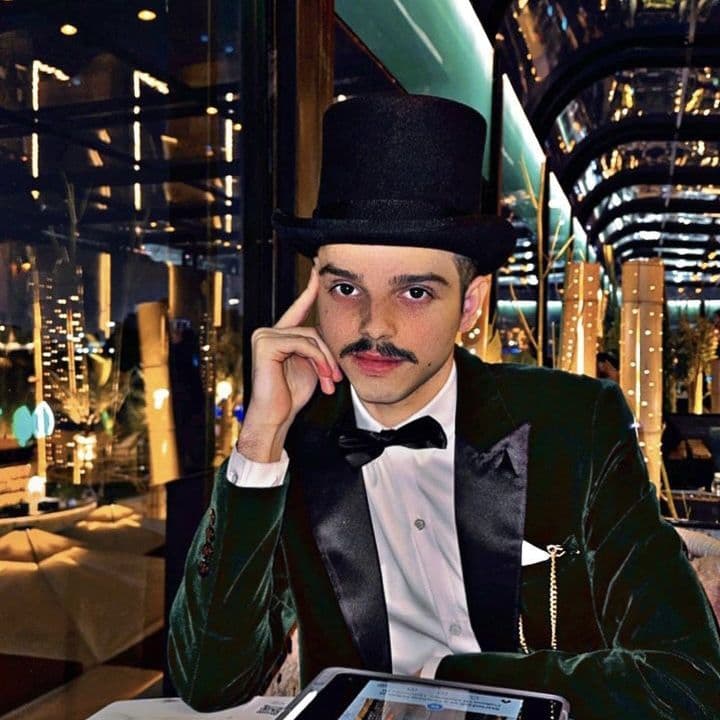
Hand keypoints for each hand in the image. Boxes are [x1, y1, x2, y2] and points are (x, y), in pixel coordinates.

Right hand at [237, 267, 342, 460]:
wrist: (276, 418)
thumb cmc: (292, 396)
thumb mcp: (312, 366)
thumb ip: (318, 347)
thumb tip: (332, 335)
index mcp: (279, 335)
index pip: (299, 308)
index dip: (311, 289)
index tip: (319, 269)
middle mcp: (268, 332)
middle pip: (312, 330)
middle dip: (329, 355)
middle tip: (335, 378)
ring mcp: (264, 336)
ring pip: (311, 337)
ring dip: (326, 361)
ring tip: (330, 383)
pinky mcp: (265, 344)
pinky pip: (303, 344)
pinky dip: (318, 360)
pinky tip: (322, 378)